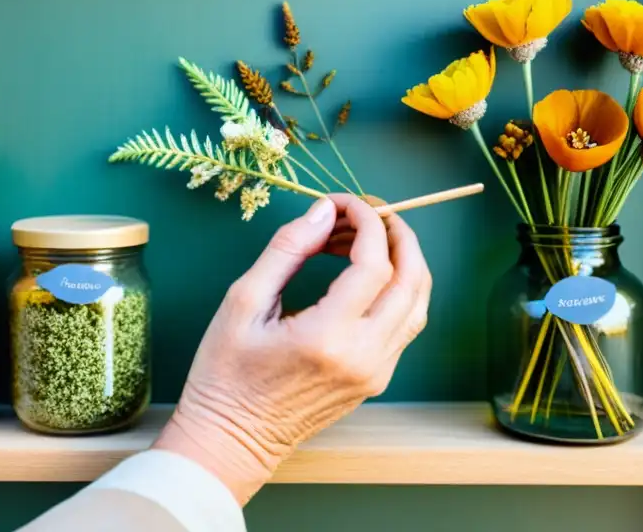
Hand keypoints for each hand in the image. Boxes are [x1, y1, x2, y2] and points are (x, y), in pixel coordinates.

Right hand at [153, 194, 431, 504]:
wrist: (231, 441)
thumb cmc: (225, 373)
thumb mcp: (243, 301)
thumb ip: (287, 250)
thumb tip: (323, 212)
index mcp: (328, 336)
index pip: (374, 263)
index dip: (366, 222)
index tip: (341, 202)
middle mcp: (364, 356)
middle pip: (412, 279)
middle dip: (397, 233)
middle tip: (368, 210)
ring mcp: (377, 371)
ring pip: (417, 302)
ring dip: (403, 260)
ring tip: (365, 236)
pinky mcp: (377, 379)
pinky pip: (406, 324)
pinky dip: (397, 288)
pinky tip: (364, 271)